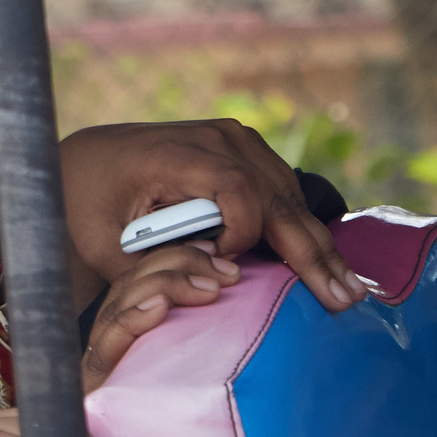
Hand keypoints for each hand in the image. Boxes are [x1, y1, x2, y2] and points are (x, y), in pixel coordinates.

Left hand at [58, 120, 359, 314]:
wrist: (87, 161)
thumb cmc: (87, 206)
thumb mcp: (101, 241)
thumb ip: (152, 263)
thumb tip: (219, 281)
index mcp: (176, 152)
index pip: (234, 189)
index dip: (243, 232)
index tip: (231, 268)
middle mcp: (215, 138)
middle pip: (275, 196)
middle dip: (311, 251)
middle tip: (344, 298)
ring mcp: (235, 140)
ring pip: (289, 196)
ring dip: (318, 244)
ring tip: (349, 289)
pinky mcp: (246, 152)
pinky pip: (283, 191)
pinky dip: (303, 227)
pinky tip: (327, 263)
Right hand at [82, 238, 239, 392]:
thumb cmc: (167, 415)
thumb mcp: (187, 363)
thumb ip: (197, 333)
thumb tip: (237, 298)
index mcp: (132, 323)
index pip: (147, 272)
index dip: (179, 256)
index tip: (218, 254)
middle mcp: (112, 332)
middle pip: (135, 277)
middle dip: (182, 264)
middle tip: (227, 273)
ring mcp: (102, 353)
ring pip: (125, 298)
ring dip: (168, 284)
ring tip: (208, 288)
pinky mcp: (95, 376)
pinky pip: (110, 338)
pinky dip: (133, 317)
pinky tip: (157, 309)